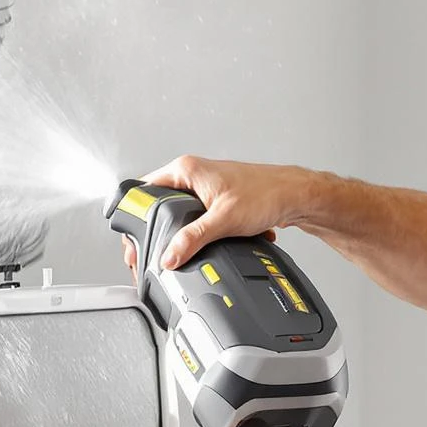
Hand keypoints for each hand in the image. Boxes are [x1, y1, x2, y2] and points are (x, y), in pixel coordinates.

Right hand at [143, 156, 320, 269]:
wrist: (294, 197)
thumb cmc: (265, 194)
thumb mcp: (223, 221)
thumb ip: (192, 239)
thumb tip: (169, 256)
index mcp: (186, 170)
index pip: (144, 191)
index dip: (134, 215)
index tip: (132, 238)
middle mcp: (192, 175)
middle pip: (157, 206)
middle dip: (156, 231)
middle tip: (153, 250)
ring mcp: (203, 188)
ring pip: (177, 215)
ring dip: (179, 234)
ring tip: (177, 249)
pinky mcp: (214, 200)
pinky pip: (195, 219)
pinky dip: (198, 234)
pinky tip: (201, 245)